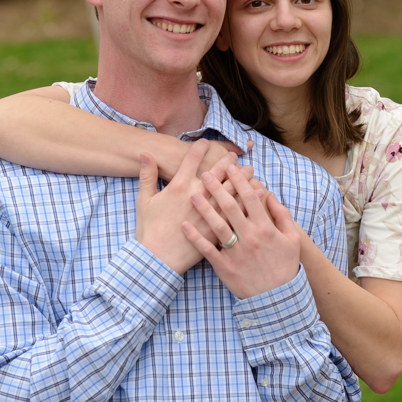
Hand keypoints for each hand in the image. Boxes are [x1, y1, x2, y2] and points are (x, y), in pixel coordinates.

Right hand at [136, 140, 246, 274]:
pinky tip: (256, 197)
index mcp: (179, 186)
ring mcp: (209, 212)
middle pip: (217, 172)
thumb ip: (147, 175)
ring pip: (231, 190)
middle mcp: (197, 195)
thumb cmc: (149, 230)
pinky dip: (247, 202)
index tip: (206, 142)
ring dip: (242, 179)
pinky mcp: (217, 228)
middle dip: (227, 162)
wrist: (157, 259)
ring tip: (250, 171)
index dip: (200, 147)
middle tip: (234, 157)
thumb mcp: (144, 200)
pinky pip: (236, 212)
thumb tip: (144, 153)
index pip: (192, 159)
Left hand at [182, 164, 301, 298]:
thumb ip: (282, 215)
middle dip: (217, 188)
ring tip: (193, 194)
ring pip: (217, 225)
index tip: (230, 167)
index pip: (251, 197)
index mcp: (265, 228)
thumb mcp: (292, 239)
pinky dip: (195, 237)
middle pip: (230, 207)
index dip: (240, 180)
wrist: (277, 300)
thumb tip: (269, 194)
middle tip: (205, 174)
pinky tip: (185, 225)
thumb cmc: (285, 267)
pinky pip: (208, 250)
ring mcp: (236, 252)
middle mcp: (250, 237)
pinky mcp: (225, 267)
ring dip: (204, 208)